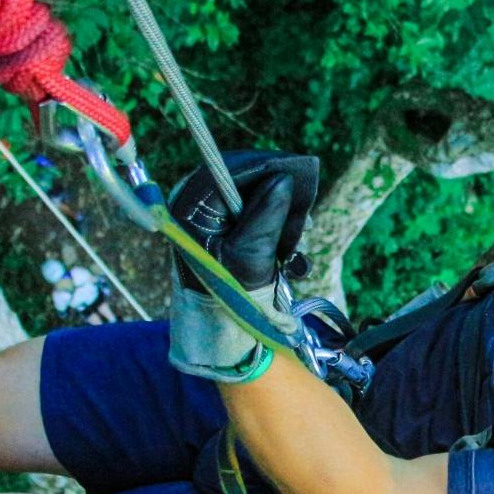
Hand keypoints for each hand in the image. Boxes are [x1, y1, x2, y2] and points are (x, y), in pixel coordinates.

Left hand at [168, 151, 320, 291]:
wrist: (220, 327)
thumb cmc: (229, 294)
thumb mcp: (251, 254)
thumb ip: (267, 214)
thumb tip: (283, 177)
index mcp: (190, 206)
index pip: (230, 168)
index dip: (267, 166)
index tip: (300, 173)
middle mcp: (196, 203)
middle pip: (245, 180)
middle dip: (279, 196)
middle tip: (303, 217)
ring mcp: (210, 214)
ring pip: (255, 196)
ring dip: (282, 217)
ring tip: (295, 244)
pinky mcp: (226, 227)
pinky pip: (257, 213)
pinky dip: (277, 228)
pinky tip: (290, 252)